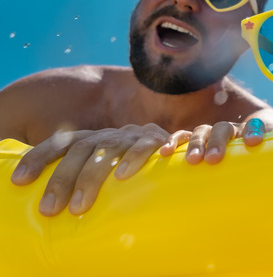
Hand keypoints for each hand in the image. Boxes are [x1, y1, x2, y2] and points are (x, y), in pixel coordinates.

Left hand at [10, 124, 169, 215]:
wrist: (180, 150)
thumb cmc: (136, 170)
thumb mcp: (108, 170)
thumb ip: (85, 178)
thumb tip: (52, 206)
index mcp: (94, 139)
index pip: (62, 143)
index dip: (39, 157)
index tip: (19, 180)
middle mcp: (110, 135)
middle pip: (81, 149)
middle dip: (61, 179)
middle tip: (49, 209)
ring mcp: (133, 136)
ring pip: (107, 150)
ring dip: (90, 177)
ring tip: (78, 207)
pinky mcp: (157, 140)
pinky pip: (145, 146)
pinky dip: (134, 158)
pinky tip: (123, 176)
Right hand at [160, 118, 264, 164]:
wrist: (244, 153)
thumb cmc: (260, 163)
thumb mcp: (272, 162)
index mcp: (252, 133)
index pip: (255, 125)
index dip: (254, 130)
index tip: (254, 142)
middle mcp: (231, 132)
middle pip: (224, 128)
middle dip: (218, 142)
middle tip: (214, 159)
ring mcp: (212, 136)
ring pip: (202, 131)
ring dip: (197, 143)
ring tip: (193, 161)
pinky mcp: (194, 143)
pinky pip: (181, 138)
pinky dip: (173, 142)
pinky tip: (164, 153)